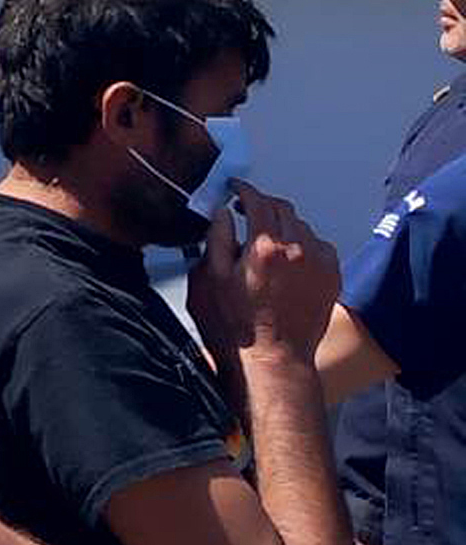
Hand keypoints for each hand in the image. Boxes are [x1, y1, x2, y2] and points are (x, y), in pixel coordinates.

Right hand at [190, 189, 337, 360]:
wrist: (275, 356)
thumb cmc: (240, 325)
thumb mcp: (212, 278)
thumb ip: (217, 239)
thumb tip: (222, 214)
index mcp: (265, 247)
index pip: (257, 201)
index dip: (244, 190)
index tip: (236, 189)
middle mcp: (297, 249)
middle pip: (283, 208)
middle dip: (264, 204)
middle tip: (249, 210)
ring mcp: (318, 263)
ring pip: (303, 226)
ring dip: (285, 225)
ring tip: (269, 239)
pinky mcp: (331, 277)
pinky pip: (321, 246)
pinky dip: (306, 244)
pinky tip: (292, 257)